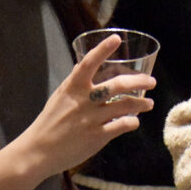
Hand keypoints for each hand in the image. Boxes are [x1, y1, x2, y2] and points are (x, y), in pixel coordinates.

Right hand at [20, 35, 154, 175]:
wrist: (39, 151)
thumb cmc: (49, 121)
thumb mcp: (60, 95)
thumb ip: (74, 80)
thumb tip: (83, 64)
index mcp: (73, 87)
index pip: (89, 62)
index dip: (103, 49)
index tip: (116, 38)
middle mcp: (84, 100)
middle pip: (118, 85)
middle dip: (139, 81)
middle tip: (152, 81)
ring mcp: (92, 119)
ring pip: (125, 106)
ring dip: (141, 103)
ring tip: (149, 103)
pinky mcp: (97, 137)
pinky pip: (121, 126)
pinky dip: (131, 122)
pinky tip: (133, 122)